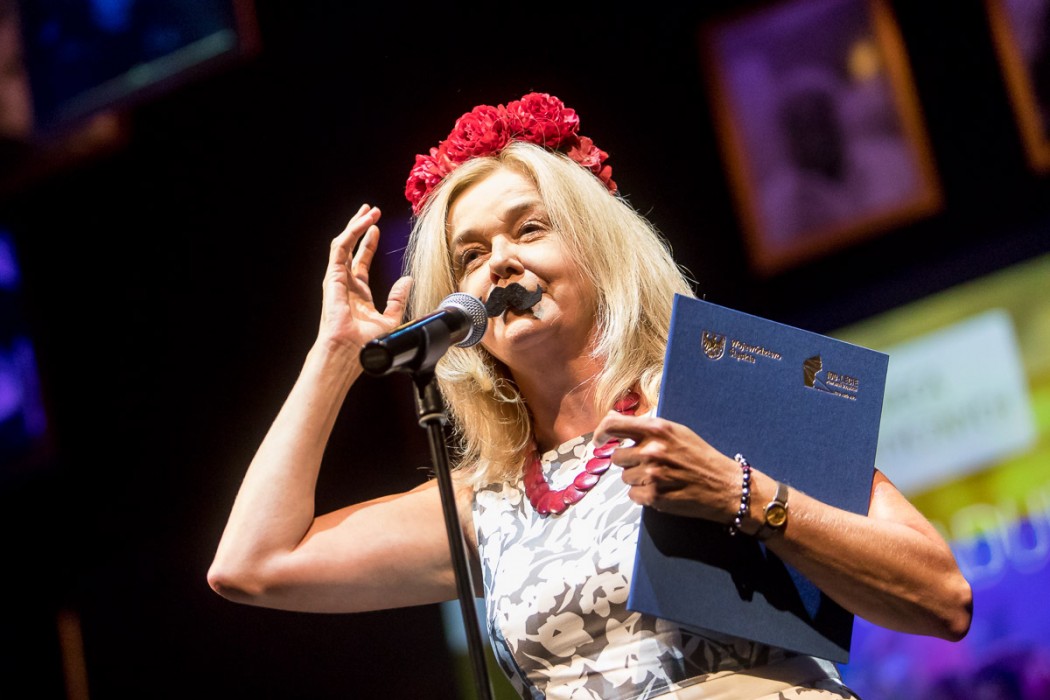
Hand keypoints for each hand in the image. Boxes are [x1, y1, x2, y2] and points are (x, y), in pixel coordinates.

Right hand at [321, 204, 412, 349]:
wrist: (349, 351)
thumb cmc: (365, 343)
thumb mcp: (390, 319)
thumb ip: (398, 298)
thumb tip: (408, 280)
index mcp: (357, 293)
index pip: (361, 261)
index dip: (369, 243)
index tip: (377, 229)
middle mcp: (345, 283)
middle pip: (350, 247)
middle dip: (360, 227)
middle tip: (371, 211)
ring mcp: (337, 279)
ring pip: (344, 243)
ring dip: (356, 225)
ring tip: (369, 211)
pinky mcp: (333, 276)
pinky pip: (341, 248)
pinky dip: (353, 233)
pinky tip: (365, 223)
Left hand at [594, 412, 739, 520]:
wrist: (725, 486)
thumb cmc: (700, 456)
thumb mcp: (677, 432)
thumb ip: (647, 427)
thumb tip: (613, 423)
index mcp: (657, 429)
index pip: (613, 425)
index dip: (601, 433)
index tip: (599, 441)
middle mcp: (652, 450)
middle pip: (617, 457)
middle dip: (629, 461)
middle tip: (649, 464)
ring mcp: (652, 474)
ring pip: (625, 477)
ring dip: (637, 479)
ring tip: (661, 478)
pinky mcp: (654, 497)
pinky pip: (632, 495)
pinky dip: (643, 495)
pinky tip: (662, 490)